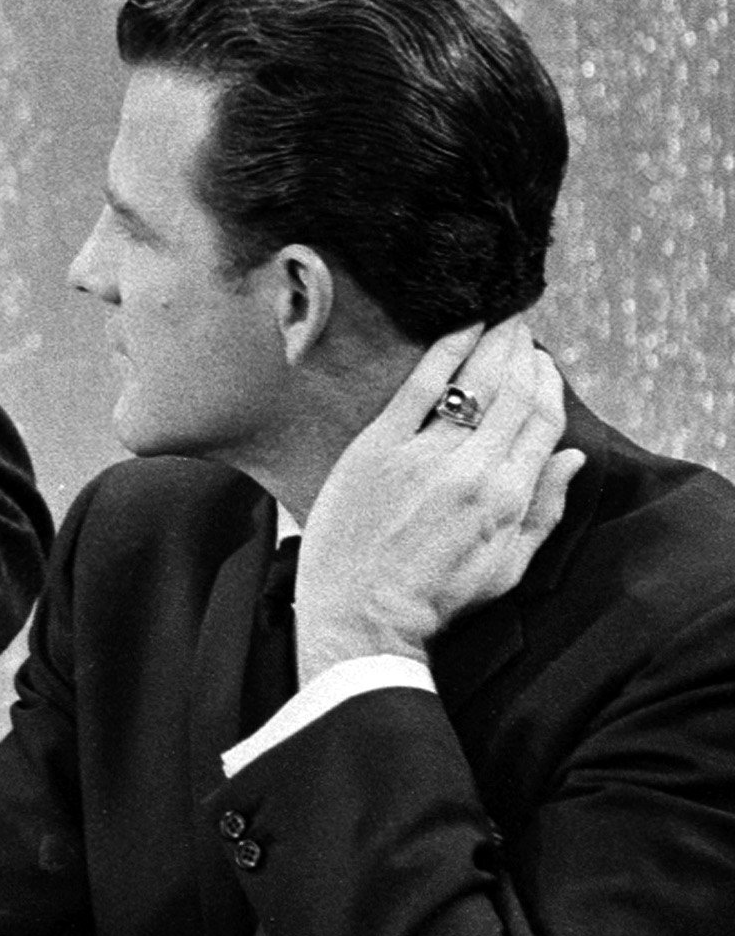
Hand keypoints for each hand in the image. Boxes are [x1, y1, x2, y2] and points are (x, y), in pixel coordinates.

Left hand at [295, 316, 583, 678]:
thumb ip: (545, 509)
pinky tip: (459, 328)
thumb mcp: (507, 566)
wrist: (360, 615)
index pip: (543, 424)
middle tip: (524, 328)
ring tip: (501, 320)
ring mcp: (423, 456)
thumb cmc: (433, 596)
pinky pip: (418, 387)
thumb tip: (573, 458)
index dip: (550, 386)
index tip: (546, 364)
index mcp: (507, 499)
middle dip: (524, 354)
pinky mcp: (377, 448)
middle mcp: (471, 471)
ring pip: (473, 384)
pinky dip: (444, 352)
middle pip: (513, 395)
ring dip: (494, 344)